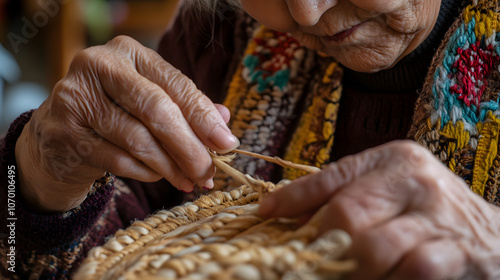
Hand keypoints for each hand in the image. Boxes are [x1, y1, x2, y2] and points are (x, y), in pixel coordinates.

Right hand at [15, 36, 238, 211]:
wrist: (59, 133)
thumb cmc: (117, 113)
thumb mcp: (152, 101)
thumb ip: (187, 108)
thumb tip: (224, 122)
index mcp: (129, 52)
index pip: (175, 85)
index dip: (204, 117)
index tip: (227, 145)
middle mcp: (99, 66)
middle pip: (157, 111)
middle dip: (189, 147)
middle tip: (209, 172)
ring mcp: (76, 98)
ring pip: (138, 140)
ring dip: (170, 167)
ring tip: (189, 181)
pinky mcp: (64, 132)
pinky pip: (118, 160)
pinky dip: (145, 173)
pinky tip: (158, 176)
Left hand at [259, 140, 499, 278]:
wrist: (490, 236)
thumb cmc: (424, 211)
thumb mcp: (385, 189)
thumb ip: (340, 194)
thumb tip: (277, 209)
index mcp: (395, 159)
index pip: (335, 176)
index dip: (296, 197)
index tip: (265, 215)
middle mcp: (418, 182)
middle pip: (349, 213)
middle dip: (320, 242)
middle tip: (300, 259)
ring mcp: (439, 217)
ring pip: (375, 248)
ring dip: (347, 268)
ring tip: (331, 273)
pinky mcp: (458, 254)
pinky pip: (411, 272)